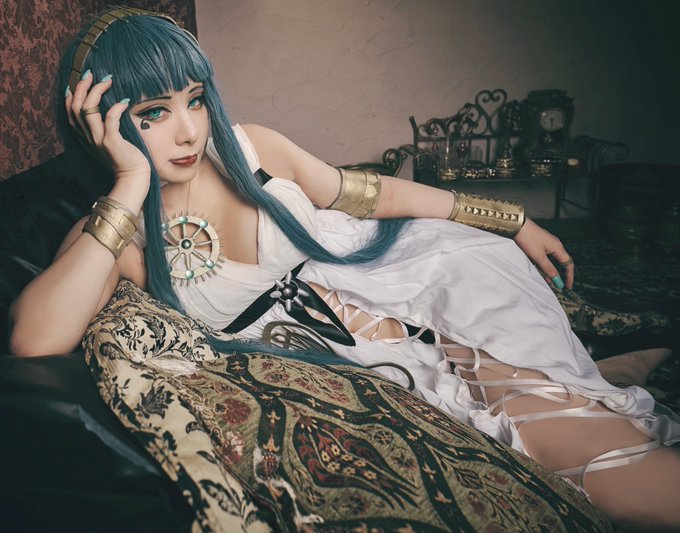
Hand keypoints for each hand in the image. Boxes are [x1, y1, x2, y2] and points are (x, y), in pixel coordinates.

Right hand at [65, 71, 149, 191]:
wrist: (132, 177)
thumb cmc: (125, 158)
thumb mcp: (108, 141)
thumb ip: (102, 127)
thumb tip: (108, 108)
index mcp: (84, 137)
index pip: (70, 111)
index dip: (72, 94)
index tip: (79, 80)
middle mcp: (87, 137)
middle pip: (75, 106)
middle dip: (82, 86)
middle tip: (92, 73)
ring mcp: (98, 140)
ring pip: (87, 109)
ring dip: (96, 91)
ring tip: (107, 80)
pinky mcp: (112, 142)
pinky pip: (110, 119)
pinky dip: (116, 107)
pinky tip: (124, 101)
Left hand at [513, 218, 574, 288]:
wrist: (517, 226)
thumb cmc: (528, 239)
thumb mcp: (539, 257)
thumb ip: (548, 268)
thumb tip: (557, 280)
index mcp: (558, 248)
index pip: (568, 264)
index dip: (569, 276)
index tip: (567, 286)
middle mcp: (555, 245)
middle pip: (561, 262)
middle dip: (559, 274)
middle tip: (557, 285)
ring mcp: (548, 243)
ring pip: (552, 260)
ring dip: (550, 270)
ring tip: (547, 281)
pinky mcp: (540, 243)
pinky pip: (545, 256)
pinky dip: (544, 264)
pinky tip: (539, 270)